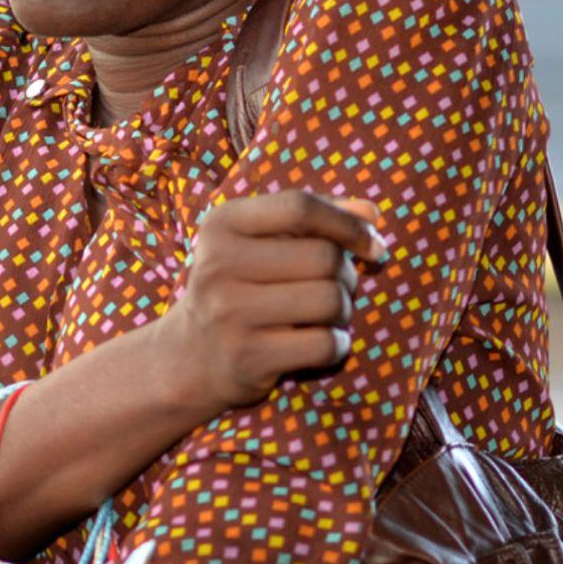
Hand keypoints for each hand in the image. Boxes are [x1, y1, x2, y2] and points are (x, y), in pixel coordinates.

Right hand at [149, 188, 388, 418]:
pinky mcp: (247, 357)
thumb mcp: (262, 242)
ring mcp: (229, 313)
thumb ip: (316, 218)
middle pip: (323, 257)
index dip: (346, 223)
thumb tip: (371, 212)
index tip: (371, 243)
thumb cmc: (241, 287)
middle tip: (335, 287)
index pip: (299, 206)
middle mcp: (218, 266)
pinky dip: (337, 345)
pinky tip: (322, 344)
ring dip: (343, 310)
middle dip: (346, 274)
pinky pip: (325, 344)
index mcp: (222, 225)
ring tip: (326, 316)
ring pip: (329, 300)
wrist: (190, 357)